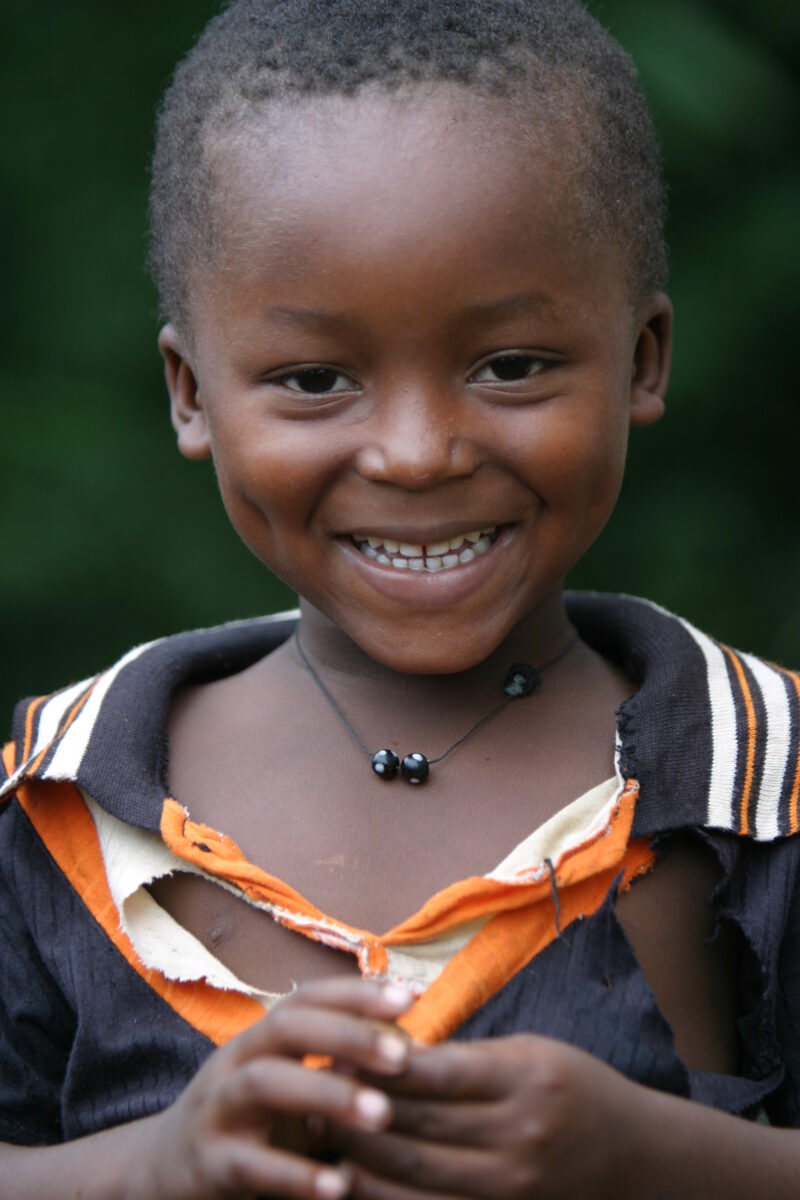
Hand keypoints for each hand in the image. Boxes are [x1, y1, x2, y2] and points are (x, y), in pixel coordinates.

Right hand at [144, 977, 412, 1199]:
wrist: (163, 1172)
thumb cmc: (249, 1121)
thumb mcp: (289, 1084)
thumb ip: (338, 1064)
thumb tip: (409, 1044)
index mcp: (261, 1038)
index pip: (308, 997)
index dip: (357, 993)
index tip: (411, 997)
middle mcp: (235, 1061)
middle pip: (286, 1027)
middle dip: (347, 1033)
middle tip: (403, 1056)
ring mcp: (217, 1109)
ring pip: (266, 1083)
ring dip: (327, 1093)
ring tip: (381, 1114)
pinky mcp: (208, 1163)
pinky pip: (250, 1164)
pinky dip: (296, 1175)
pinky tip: (340, 1184)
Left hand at [331, 1033, 648, 1199]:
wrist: (633, 1157)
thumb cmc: (571, 1088)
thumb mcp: (527, 1053)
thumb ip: (463, 1058)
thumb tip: (383, 1052)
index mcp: (526, 1078)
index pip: (435, 1073)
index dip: (379, 1064)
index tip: (338, 1051)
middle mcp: (520, 1136)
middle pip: (417, 1125)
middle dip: (356, 1110)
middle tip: (311, 1093)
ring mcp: (513, 1188)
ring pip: (414, 1175)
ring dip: (358, 1156)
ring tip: (318, 1134)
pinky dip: (385, 1198)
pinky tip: (351, 1181)